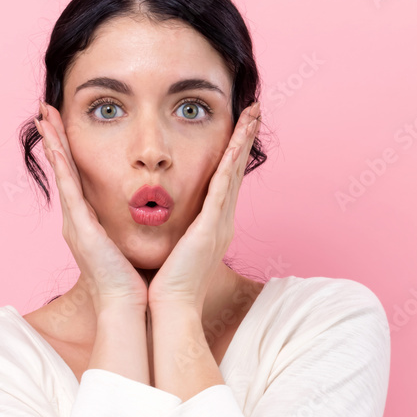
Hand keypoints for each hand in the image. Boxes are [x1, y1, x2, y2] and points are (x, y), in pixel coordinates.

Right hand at [35, 102, 149, 311]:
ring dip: (52, 142)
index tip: (61, 123)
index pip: (76, 176)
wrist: (128, 305)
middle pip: (63, 169)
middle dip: (53, 138)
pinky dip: (61, 165)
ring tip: (43, 115)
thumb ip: (129, 224)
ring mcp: (75, 222)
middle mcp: (77, 218)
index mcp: (89, 221)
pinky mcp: (81, 228)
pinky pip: (69, 189)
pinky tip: (55, 145)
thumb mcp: (128, 242)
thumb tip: (144, 209)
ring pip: (61, 172)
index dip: (67, 150)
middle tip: (44, 109)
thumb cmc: (132, 278)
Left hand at [146, 102, 261, 309]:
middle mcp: (223, 219)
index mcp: (213, 223)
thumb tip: (163, 215)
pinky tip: (234, 143)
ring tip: (251, 114)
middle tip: (253, 109)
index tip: (238, 127)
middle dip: (245, 137)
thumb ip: (176, 228)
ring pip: (234, 171)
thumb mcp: (175, 247)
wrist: (170, 307)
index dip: (233, 151)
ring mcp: (220, 221)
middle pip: (236, 169)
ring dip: (243, 141)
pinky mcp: (212, 226)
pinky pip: (222, 186)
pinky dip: (230, 162)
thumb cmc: (166, 283)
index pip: (225, 178)